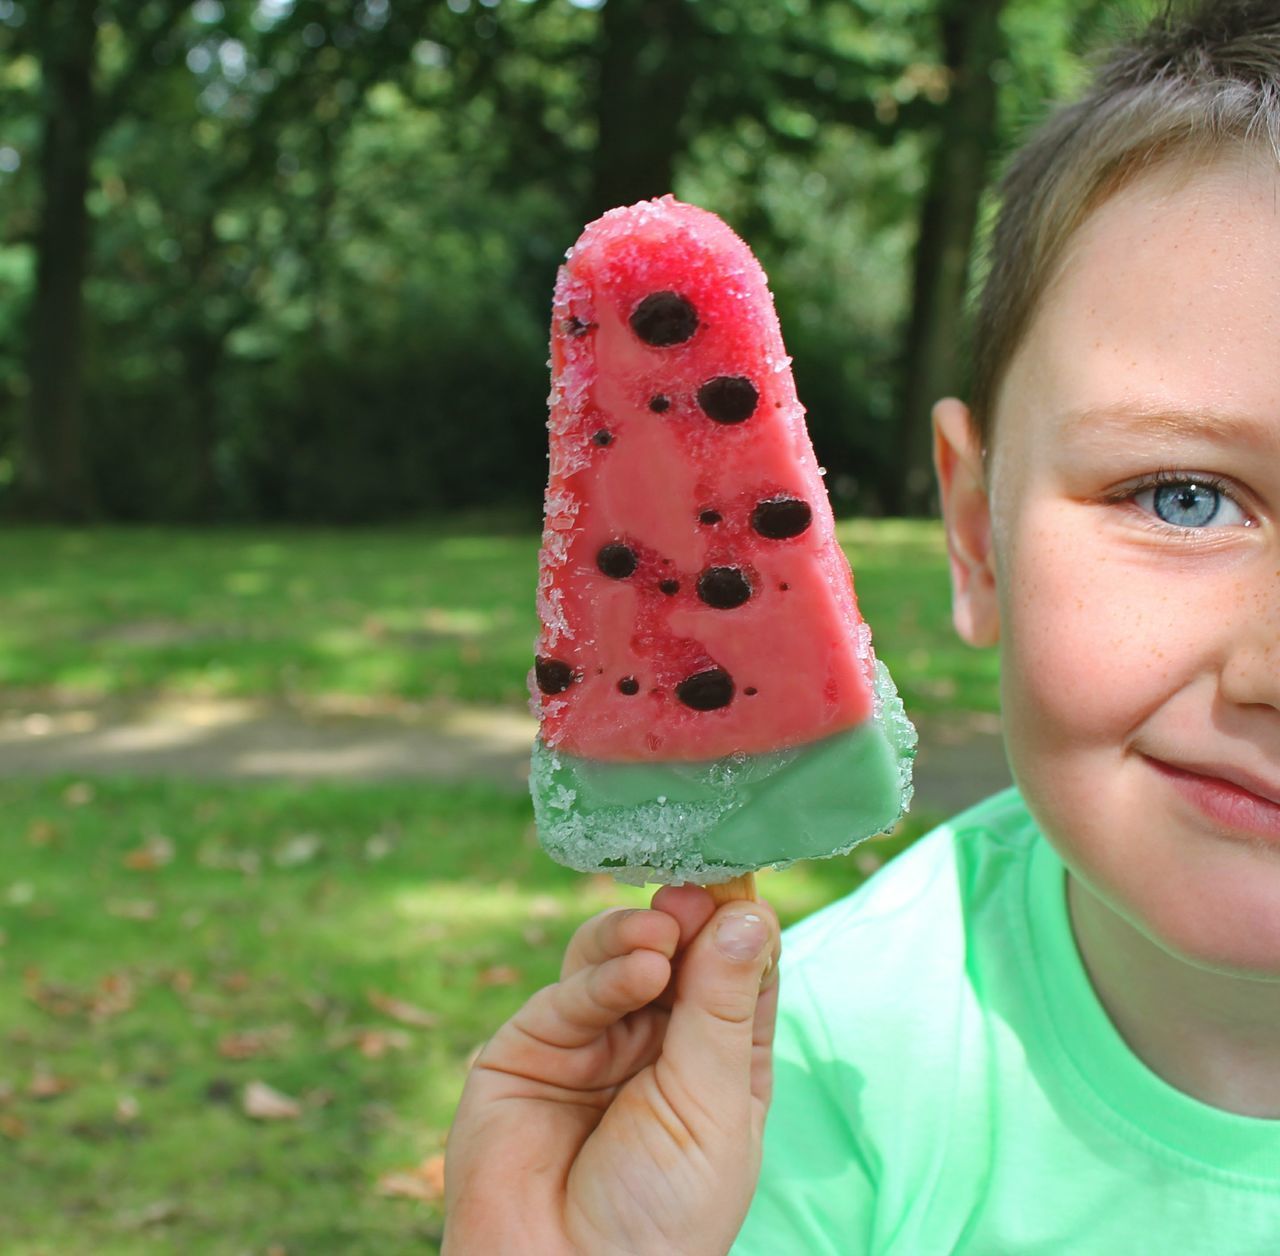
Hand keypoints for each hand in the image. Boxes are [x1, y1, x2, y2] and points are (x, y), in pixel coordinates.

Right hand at [443, 885, 780, 1255]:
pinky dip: (608, 971)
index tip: (745, 884)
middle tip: (701, 892)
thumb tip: (750, 914)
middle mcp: (656, 1042)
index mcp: (718, 1061)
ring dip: (646, 931)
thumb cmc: (662, 1218)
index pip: (738, 972)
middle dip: (691, 917)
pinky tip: (640, 968)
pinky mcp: (532, 1042)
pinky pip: (573, 989)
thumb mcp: (715, 1108)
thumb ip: (722, 1007)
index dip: (741, 926)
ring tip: (663, 934)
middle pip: (679, 950)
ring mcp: (593, 1039)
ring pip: (619, 953)